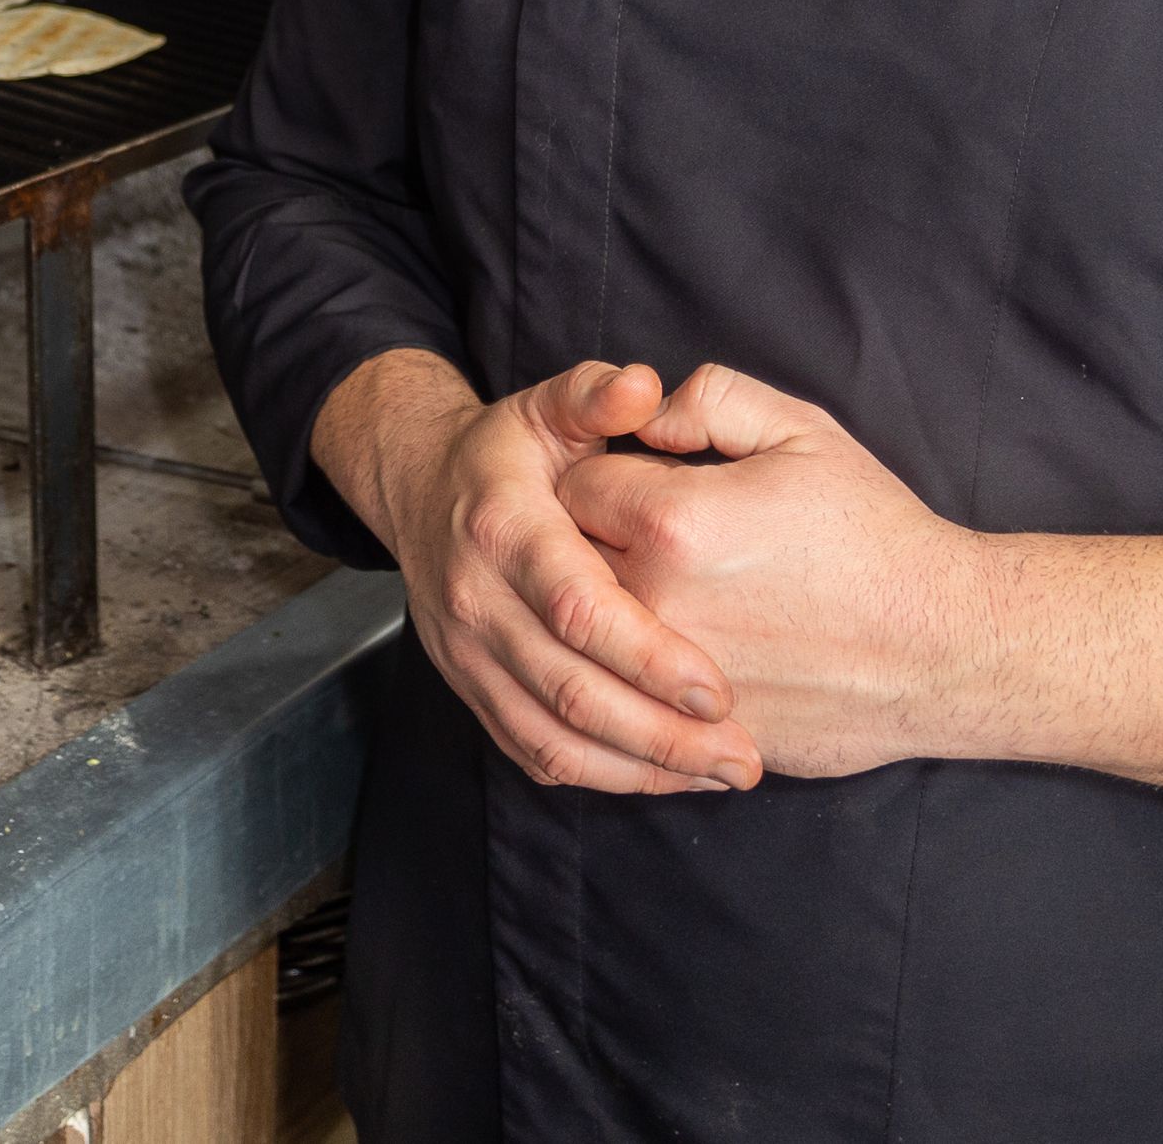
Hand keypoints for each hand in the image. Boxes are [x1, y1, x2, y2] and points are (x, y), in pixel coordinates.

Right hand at [312, 351, 764, 794]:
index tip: (717, 689)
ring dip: (641, 768)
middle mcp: (476, 602)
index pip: (576, 609)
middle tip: (743, 755)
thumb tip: (644, 387)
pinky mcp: (473, 691)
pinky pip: (536, 754)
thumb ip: (596, 395)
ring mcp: (468, 656)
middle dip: (661, 733)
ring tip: (723, 772)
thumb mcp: (546, 408)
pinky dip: (604, 776)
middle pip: (570, 690)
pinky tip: (668, 775)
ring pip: (553, 739)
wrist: (419, 493)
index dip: (647, 655)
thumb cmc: (506, 455)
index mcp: (504, 530)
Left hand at [556, 364, 987, 781]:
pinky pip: (624, 700)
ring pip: (585, 639)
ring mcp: (667, 677)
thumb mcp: (802, 431)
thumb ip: (708, 399)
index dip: (604, 474)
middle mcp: (655, 602)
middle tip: (639, 536)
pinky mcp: (689, 731)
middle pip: (564, 564)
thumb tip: (644, 413)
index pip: (576, 485)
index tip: (636, 481)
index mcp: (672, 521)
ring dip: (603, 614)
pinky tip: (678, 653)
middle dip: (587, 543)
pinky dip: (635, 678)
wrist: (942, 648)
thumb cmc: (877, 536)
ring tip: (658, 592)